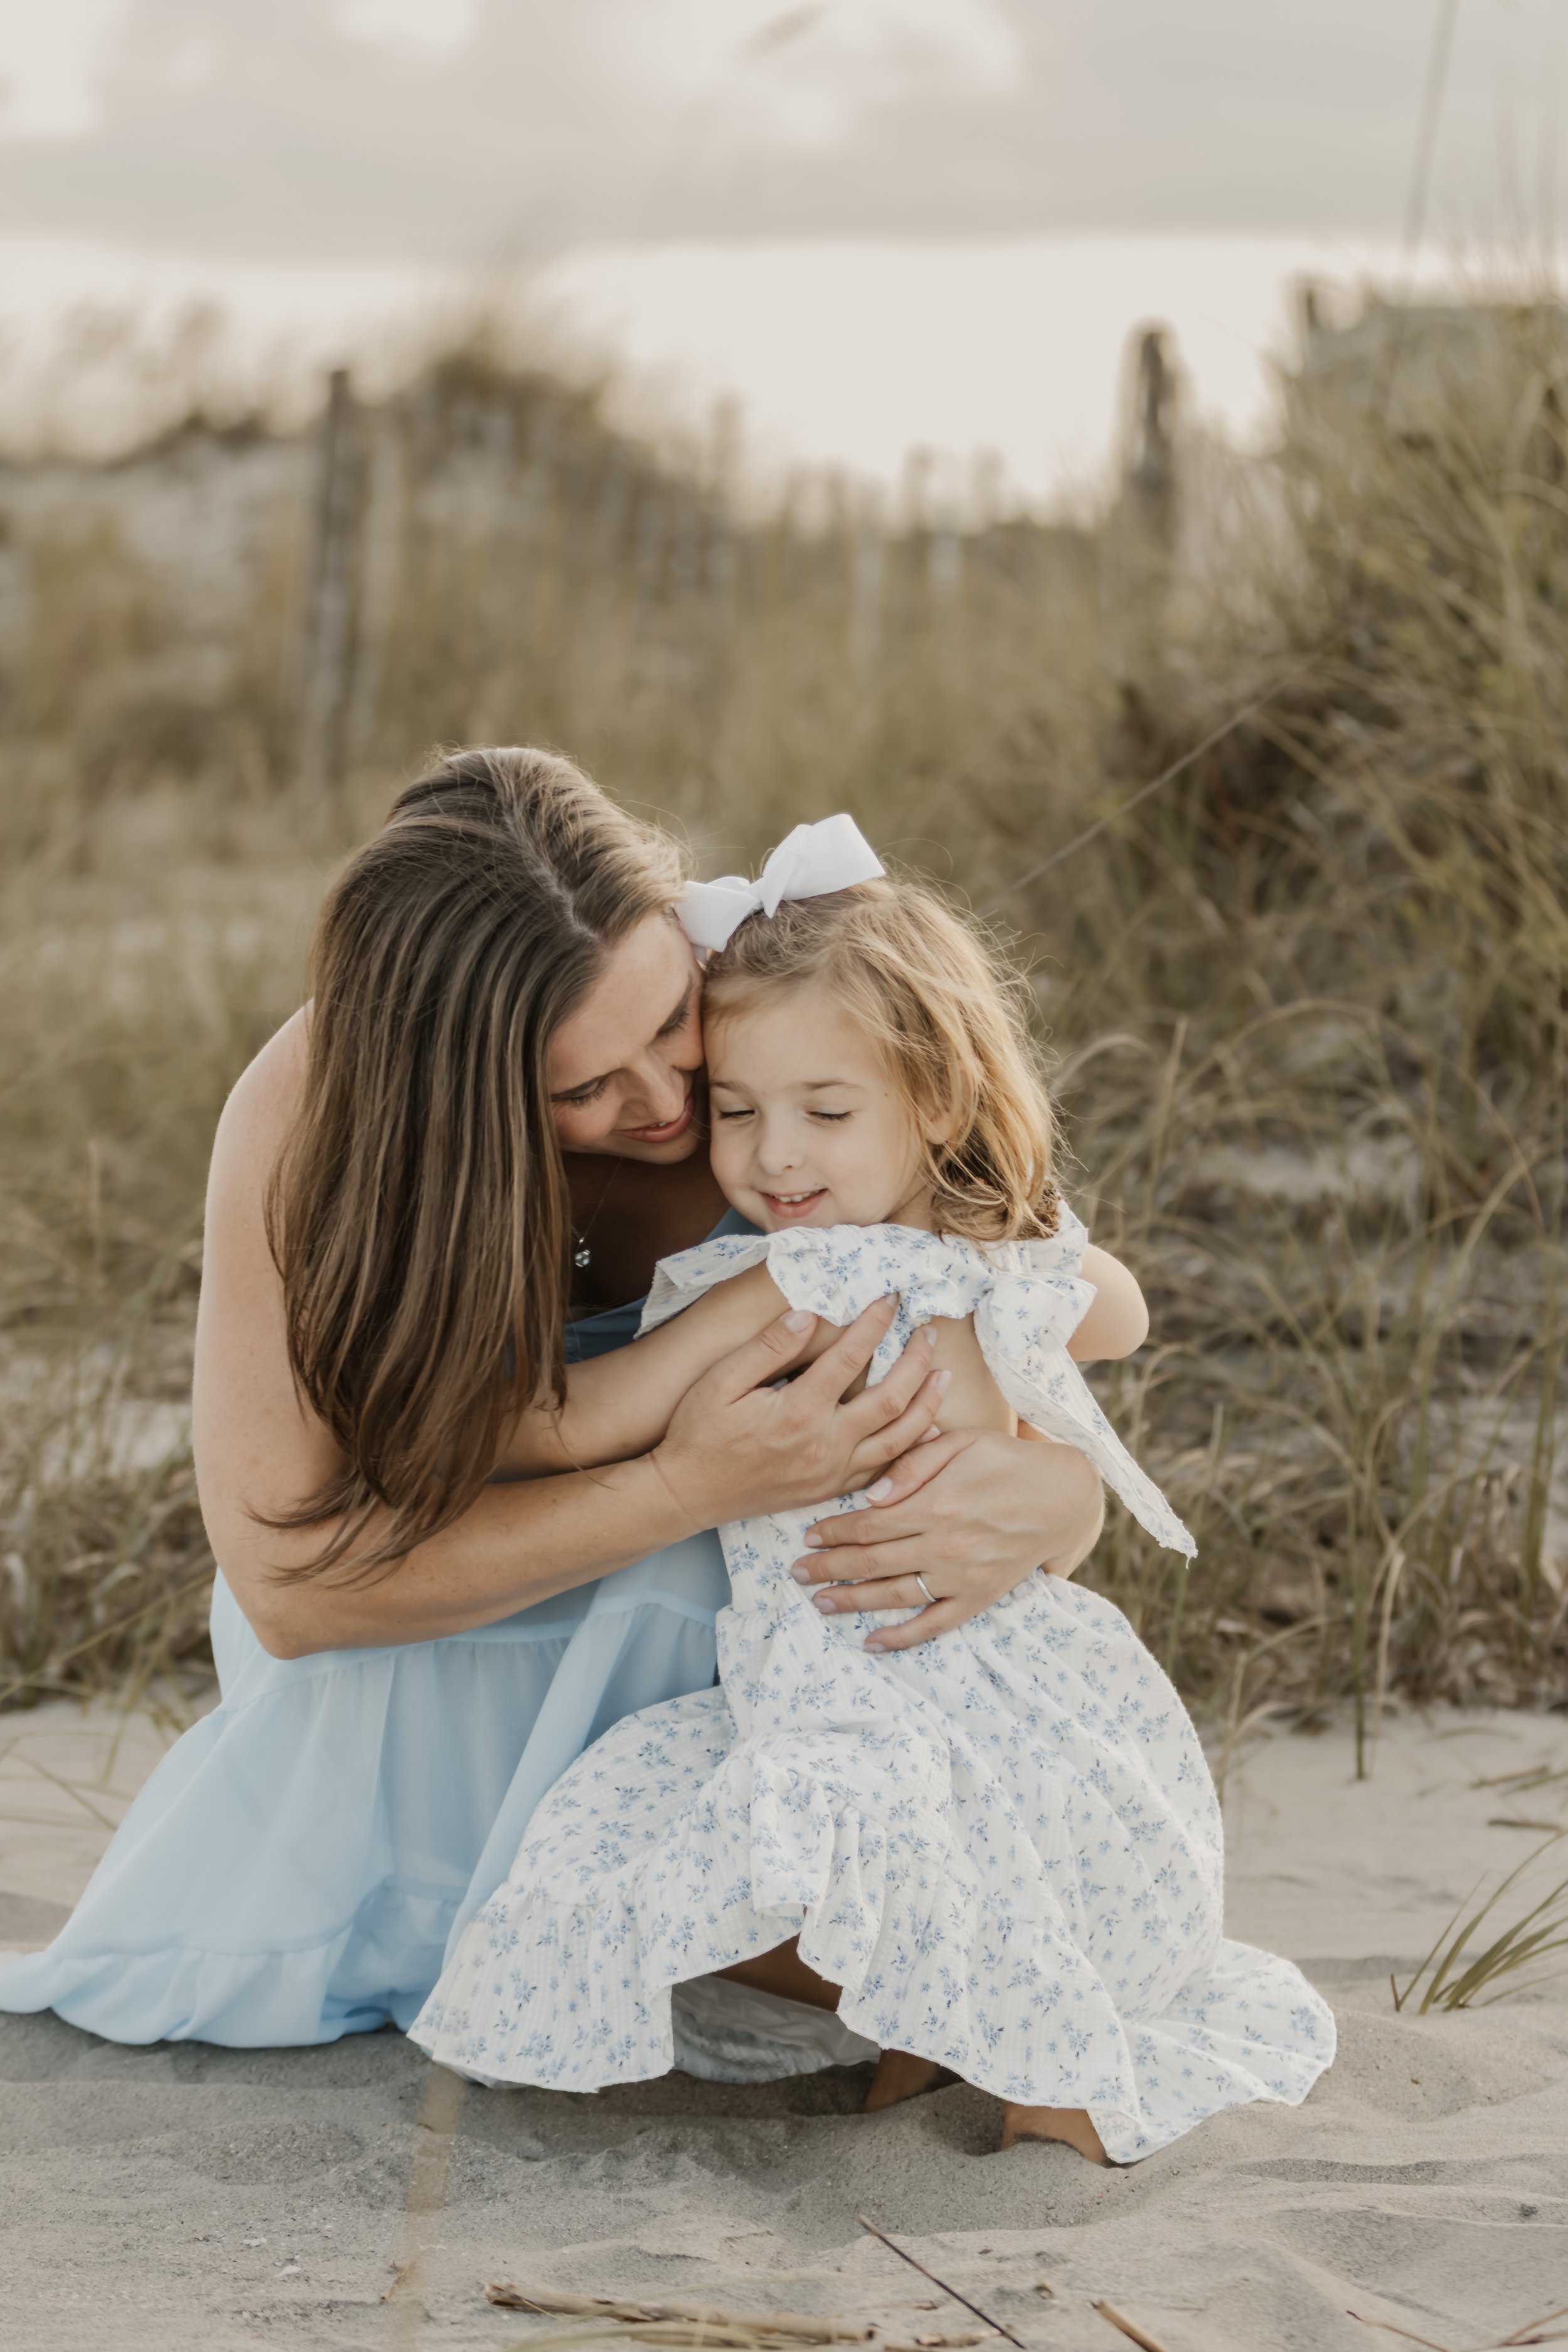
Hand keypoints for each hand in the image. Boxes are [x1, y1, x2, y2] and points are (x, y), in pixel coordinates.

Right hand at [652, 1298, 946, 1529]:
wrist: (686, 1495)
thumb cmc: (697, 1433)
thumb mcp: (721, 1381)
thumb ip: (769, 1347)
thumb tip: (810, 1314)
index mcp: (798, 1412)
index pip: (852, 1356)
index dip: (875, 1322)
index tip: (891, 1297)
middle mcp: (825, 1445)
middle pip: (892, 1398)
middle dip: (916, 1359)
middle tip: (930, 1330)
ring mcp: (832, 1473)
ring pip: (900, 1439)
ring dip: (927, 1404)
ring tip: (942, 1373)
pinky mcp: (831, 1490)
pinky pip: (885, 1471)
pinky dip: (912, 1449)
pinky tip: (926, 1430)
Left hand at [791, 1428, 1104, 1650]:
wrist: (1064, 1497)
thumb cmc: (1007, 1460)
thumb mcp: (962, 1441)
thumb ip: (914, 1462)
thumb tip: (872, 1495)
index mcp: (935, 1504)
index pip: (868, 1525)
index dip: (832, 1531)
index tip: (807, 1535)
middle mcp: (945, 1545)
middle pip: (871, 1562)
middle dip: (828, 1569)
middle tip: (796, 1573)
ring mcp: (961, 1576)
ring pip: (894, 1595)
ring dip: (852, 1602)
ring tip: (820, 1603)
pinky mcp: (979, 1598)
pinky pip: (934, 1625)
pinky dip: (901, 1637)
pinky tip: (872, 1642)